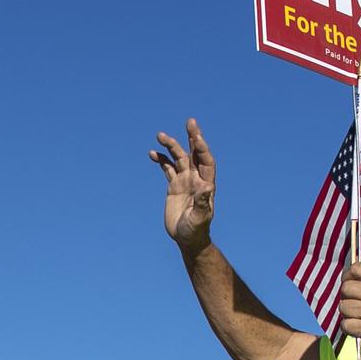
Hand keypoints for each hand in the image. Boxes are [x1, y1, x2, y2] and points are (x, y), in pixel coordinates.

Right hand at [151, 119, 216, 253]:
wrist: (186, 238)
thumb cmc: (196, 230)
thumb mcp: (200, 218)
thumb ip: (203, 202)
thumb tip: (207, 187)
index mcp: (206, 184)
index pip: (206, 161)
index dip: (202, 149)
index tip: (196, 137)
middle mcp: (196, 179)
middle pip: (195, 153)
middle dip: (193, 137)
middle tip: (190, 121)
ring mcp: (184, 181)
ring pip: (178, 158)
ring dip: (171, 146)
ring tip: (160, 135)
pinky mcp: (173, 186)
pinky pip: (167, 168)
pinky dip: (161, 160)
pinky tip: (153, 153)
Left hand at [338, 261, 360, 359]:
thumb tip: (355, 263)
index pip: (357, 268)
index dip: (348, 275)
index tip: (350, 282)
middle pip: (346, 288)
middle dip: (346, 297)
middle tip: (355, 304)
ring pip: (343, 306)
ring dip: (347, 314)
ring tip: (359, 317)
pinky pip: (345, 324)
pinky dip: (348, 328)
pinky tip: (358, 328)